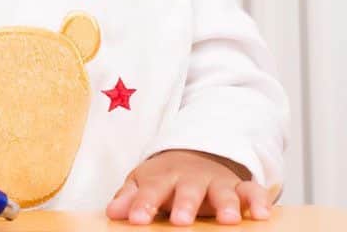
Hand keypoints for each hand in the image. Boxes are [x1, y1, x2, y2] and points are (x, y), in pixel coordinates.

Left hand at [107, 149, 270, 225]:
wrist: (193, 154)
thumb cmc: (165, 178)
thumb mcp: (143, 182)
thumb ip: (129, 197)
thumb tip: (112, 211)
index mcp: (163, 178)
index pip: (151, 190)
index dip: (143, 205)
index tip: (136, 219)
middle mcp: (191, 179)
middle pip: (187, 190)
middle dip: (185, 205)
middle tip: (181, 221)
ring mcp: (216, 182)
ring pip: (223, 192)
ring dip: (226, 204)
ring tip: (228, 220)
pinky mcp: (239, 187)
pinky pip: (253, 191)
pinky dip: (259, 200)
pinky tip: (263, 215)